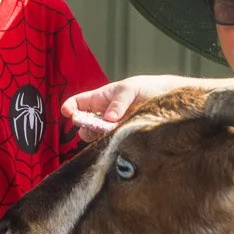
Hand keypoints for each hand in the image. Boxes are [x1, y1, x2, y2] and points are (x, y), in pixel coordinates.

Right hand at [62, 76, 187, 138]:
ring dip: (99, 137)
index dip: (69, 108)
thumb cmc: (145, 88)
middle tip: (98, 126)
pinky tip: (119, 140)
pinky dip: (110, 144)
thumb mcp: (130, 89)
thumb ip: (118, 102)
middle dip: (85, 127)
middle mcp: (102, 115)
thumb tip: (109, 119)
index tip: (67, 113)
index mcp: (100, 99)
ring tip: (113, 132)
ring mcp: (111, 129)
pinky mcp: (121, 138)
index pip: (78, 103)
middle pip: (84, 125)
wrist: (166, 100)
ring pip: (95, 137)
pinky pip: (110, 144)